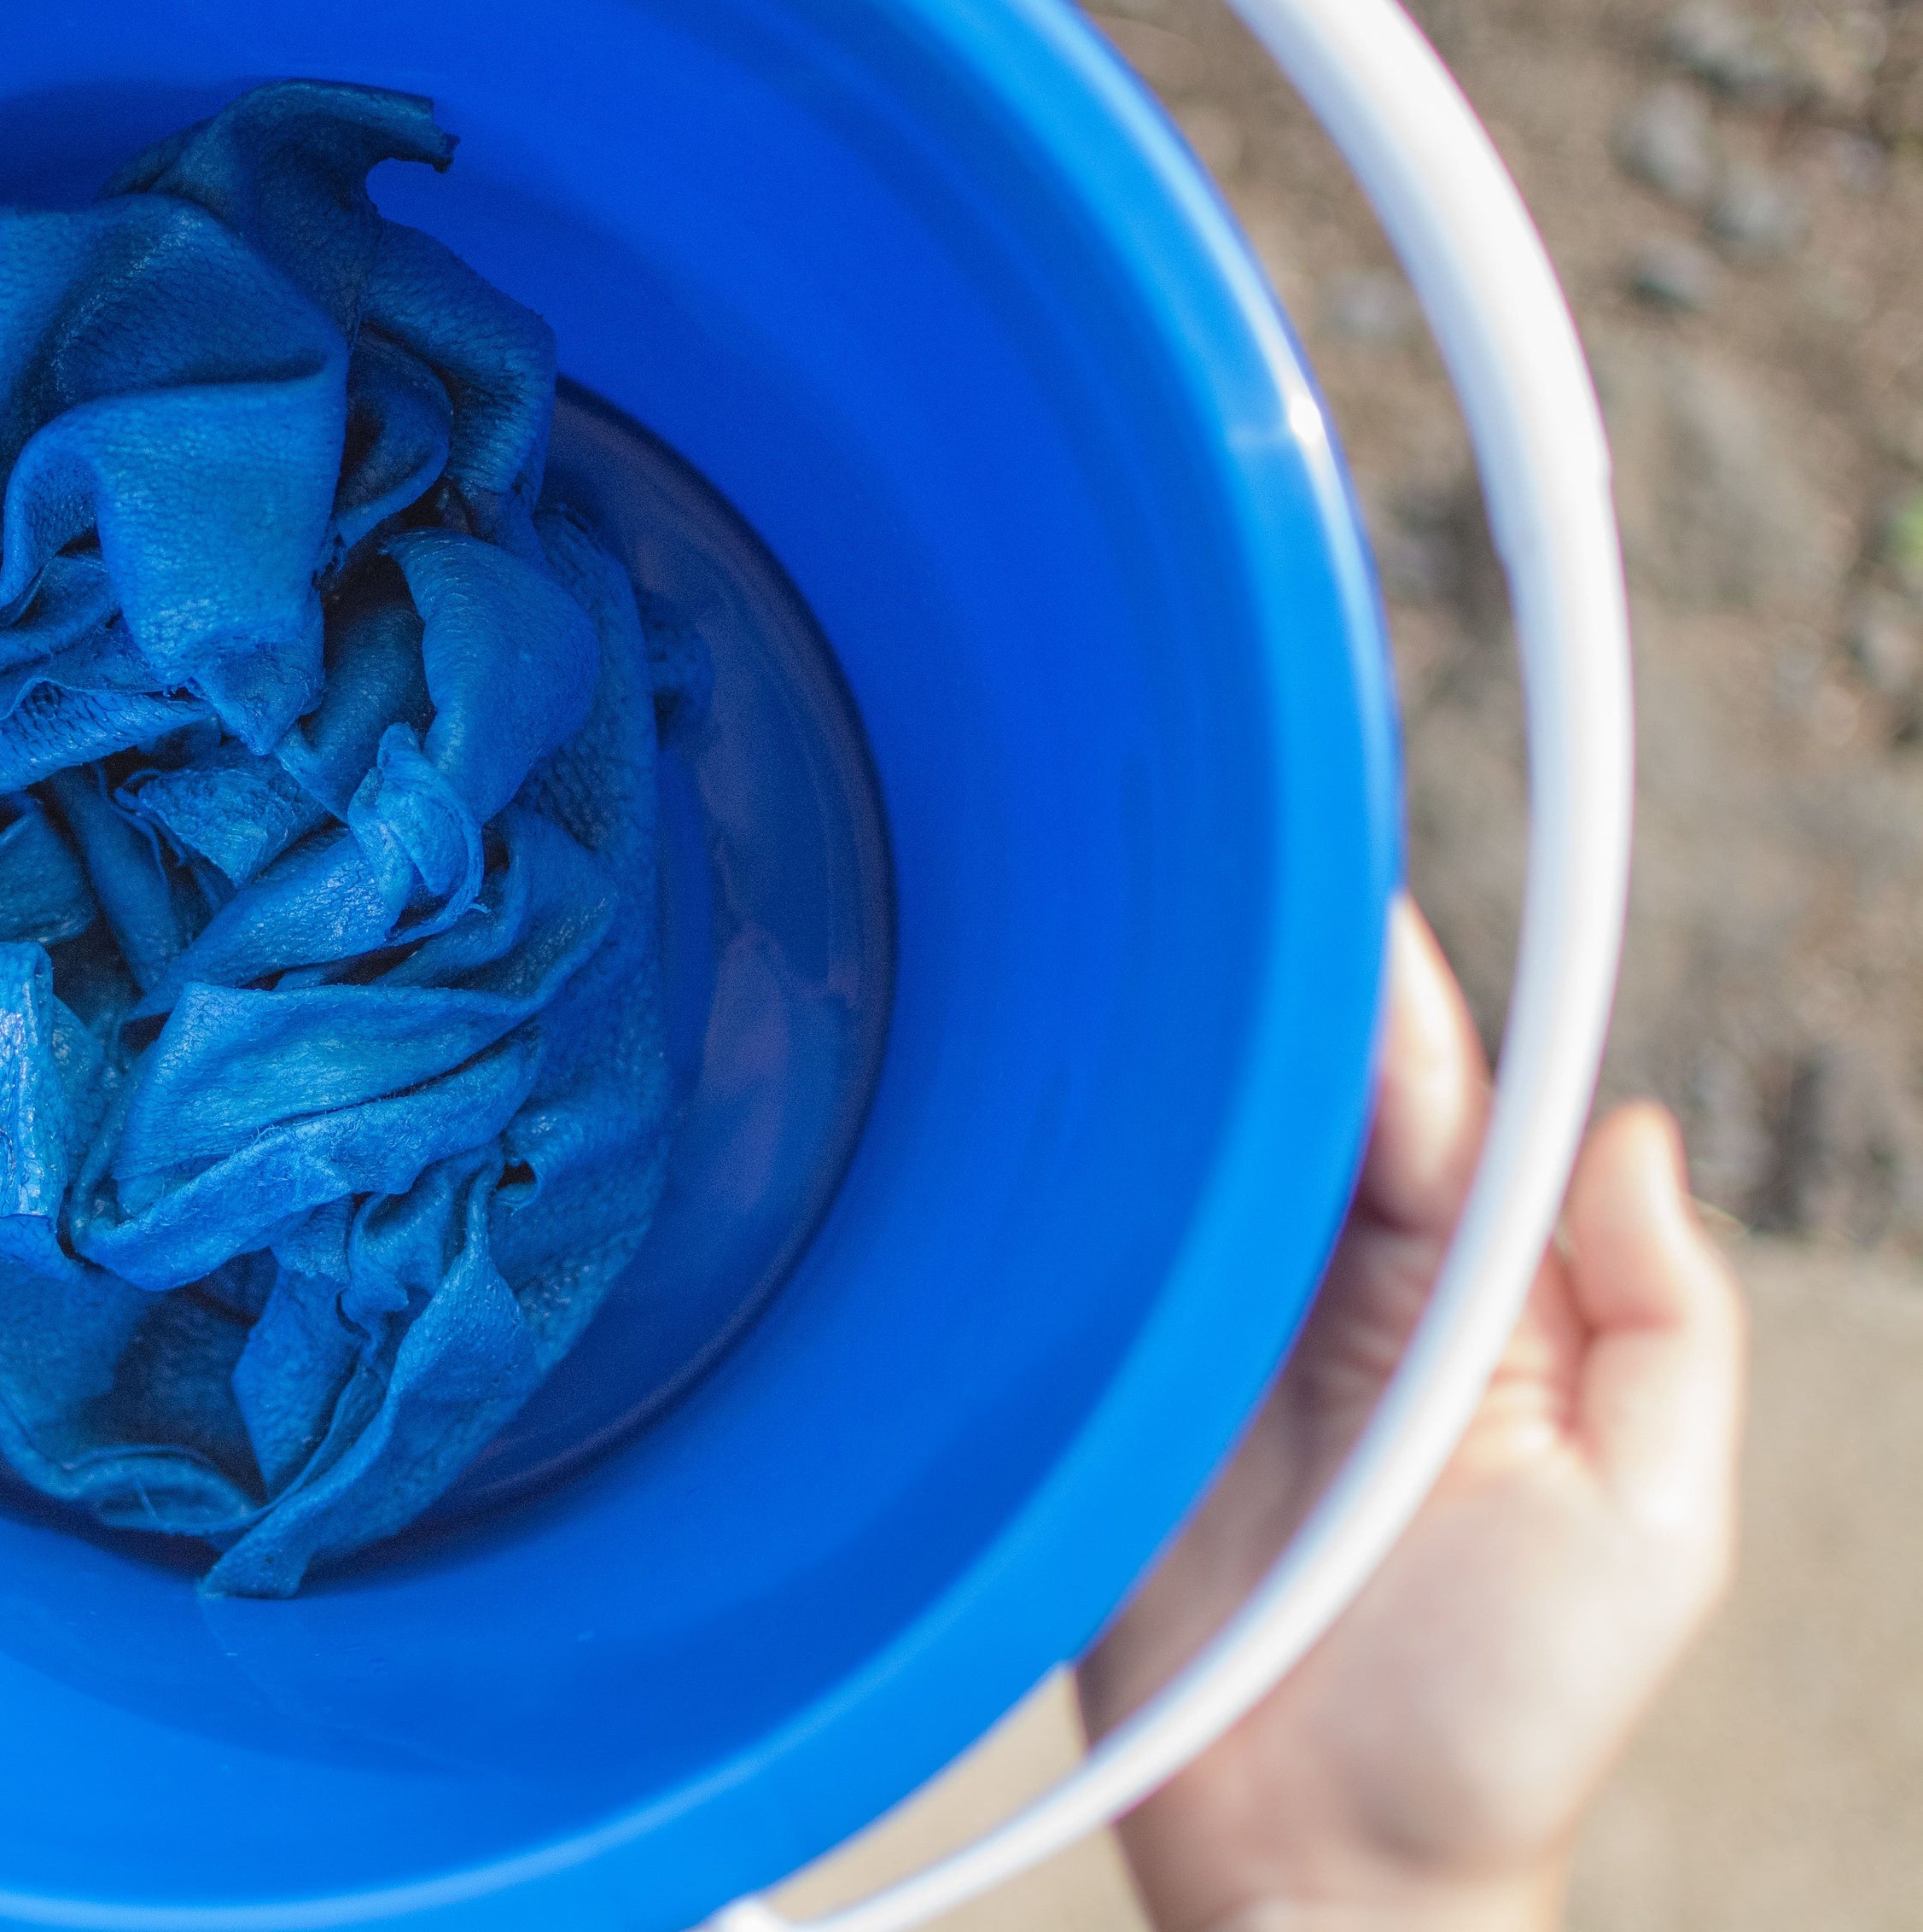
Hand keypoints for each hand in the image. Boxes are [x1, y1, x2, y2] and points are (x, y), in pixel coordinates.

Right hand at [1080, 903, 1743, 1931]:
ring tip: (1129, 958)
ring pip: (1207, 1176)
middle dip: (1279, 1011)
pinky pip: (1105, 1275)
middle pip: (1319, 1123)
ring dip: (1178, 1080)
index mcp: (1498, 1322)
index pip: (1458, 1125)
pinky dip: (1087, 1192)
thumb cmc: (1499, 1734)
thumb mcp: (1655, 1532)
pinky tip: (1057, 1113)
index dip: (1411, 1017)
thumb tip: (1636, 1131)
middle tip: (1212, 888)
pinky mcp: (1125, 1410)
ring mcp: (1233, 1359)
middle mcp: (1364, 1318)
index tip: (1351, 907)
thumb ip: (1663, 1328)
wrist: (1320, 1877)